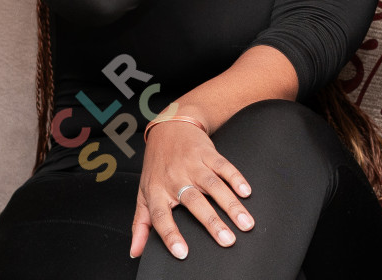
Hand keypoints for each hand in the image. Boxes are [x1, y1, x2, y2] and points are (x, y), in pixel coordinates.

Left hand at [130, 120, 255, 260]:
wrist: (169, 128)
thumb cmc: (157, 166)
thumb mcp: (143, 193)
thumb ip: (141, 224)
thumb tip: (135, 252)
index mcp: (157, 192)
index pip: (161, 217)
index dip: (170, 235)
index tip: (182, 253)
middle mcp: (175, 178)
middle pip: (193, 202)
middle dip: (212, 222)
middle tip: (227, 240)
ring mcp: (192, 164)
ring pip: (213, 186)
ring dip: (231, 205)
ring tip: (245, 223)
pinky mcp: (207, 153)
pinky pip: (223, 166)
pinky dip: (236, 178)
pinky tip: (246, 192)